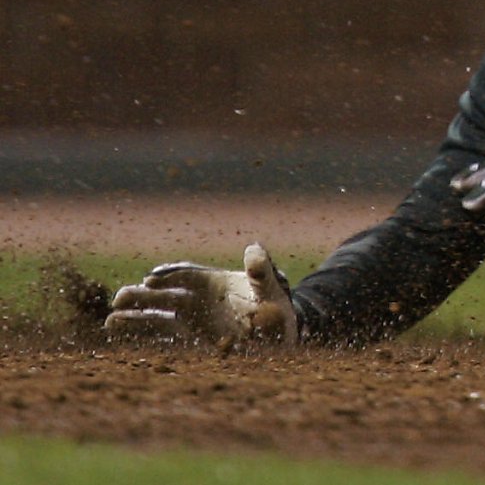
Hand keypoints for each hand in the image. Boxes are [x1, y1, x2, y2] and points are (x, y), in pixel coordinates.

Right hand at [103, 243, 297, 346]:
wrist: (277, 330)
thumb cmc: (275, 306)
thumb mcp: (270, 287)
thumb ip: (261, 271)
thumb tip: (253, 249)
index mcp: (215, 279)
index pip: (188, 274)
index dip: (171, 275)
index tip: (152, 278)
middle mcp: (198, 294)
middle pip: (166, 292)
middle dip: (144, 295)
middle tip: (119, 298)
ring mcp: (191, 313)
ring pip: (157, 312)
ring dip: (135, 315)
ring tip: (110, 320)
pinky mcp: (188, 332)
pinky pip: (160, 330)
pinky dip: (140, 330)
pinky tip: (116, 329)